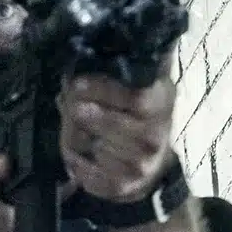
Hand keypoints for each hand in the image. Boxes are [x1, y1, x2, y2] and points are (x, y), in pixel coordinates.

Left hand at [58, 61, 176, 202]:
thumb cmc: (143, 118)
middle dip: (83, 112)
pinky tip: (76, 154)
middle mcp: (156, 137)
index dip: (103, 89)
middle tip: (70, 105)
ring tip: (72, 128)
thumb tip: (97, 45)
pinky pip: (88, 173)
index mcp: (161, 104)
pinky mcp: (124, 186)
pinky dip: (77, 163)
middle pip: (108, 123)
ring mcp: (141, 165)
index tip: (76, 82)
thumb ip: (129, 68)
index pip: (135, 98)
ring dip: (75, 136)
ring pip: (94, 147)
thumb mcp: (145, 87)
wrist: (154, 167)